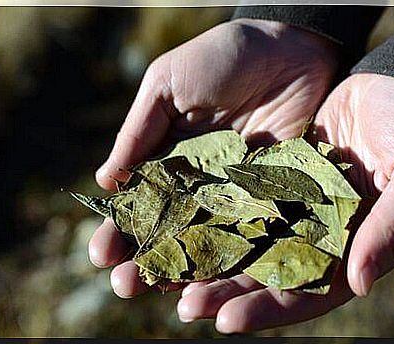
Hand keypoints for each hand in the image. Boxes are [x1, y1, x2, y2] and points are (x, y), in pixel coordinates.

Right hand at [87, 19, 340, 297]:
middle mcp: (204, 183)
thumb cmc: (224, 57)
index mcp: (173, 158)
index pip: (142, 201)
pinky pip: (259, 231)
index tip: (101, 254)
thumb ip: (141, 132)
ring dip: (192, 270)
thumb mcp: (170, 84)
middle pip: (173, 229)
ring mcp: (241, 193)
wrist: (292, 46)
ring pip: (213, 240)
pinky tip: (226, 283)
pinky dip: (243, 257)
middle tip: (126, 286)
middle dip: (149, 258)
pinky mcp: (279, 194)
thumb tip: (105, 181)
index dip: (120, 227)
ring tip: (171, 298)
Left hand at [177, 74, 393, 332]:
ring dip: (210, 259)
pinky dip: (211, 212)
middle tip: (186, 305)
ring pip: (245, 241)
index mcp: (352, 246)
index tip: (228, 320)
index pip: (308, 292)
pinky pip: (238, 199)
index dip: (269, 309)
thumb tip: (359, 283)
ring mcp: (292, 206)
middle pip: (267, 274)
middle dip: (227, 292)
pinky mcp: (274, 177)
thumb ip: (393, 226)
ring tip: (168, 273)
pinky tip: (179, 221)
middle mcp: (317, 234)